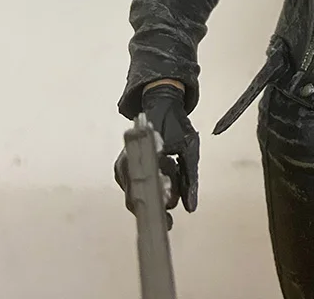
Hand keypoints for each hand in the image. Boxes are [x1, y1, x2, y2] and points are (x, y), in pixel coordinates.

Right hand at [114, 83, 199, 227]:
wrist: (162, 104)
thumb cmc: (176, 125)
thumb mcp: (190, 149)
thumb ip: (189, 178)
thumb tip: (191, 207)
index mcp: (141, 154)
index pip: (144, 187)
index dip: (156, 201)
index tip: (168, 210)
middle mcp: (126, 162)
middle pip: (137, 197)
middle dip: (156, 202)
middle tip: (172, 199)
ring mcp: (122, 166)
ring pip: (135, 196)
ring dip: (154, 195)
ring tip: (170, 180)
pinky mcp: (123, 170)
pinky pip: (134, 189)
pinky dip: (149, 189)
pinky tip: (164, 177)